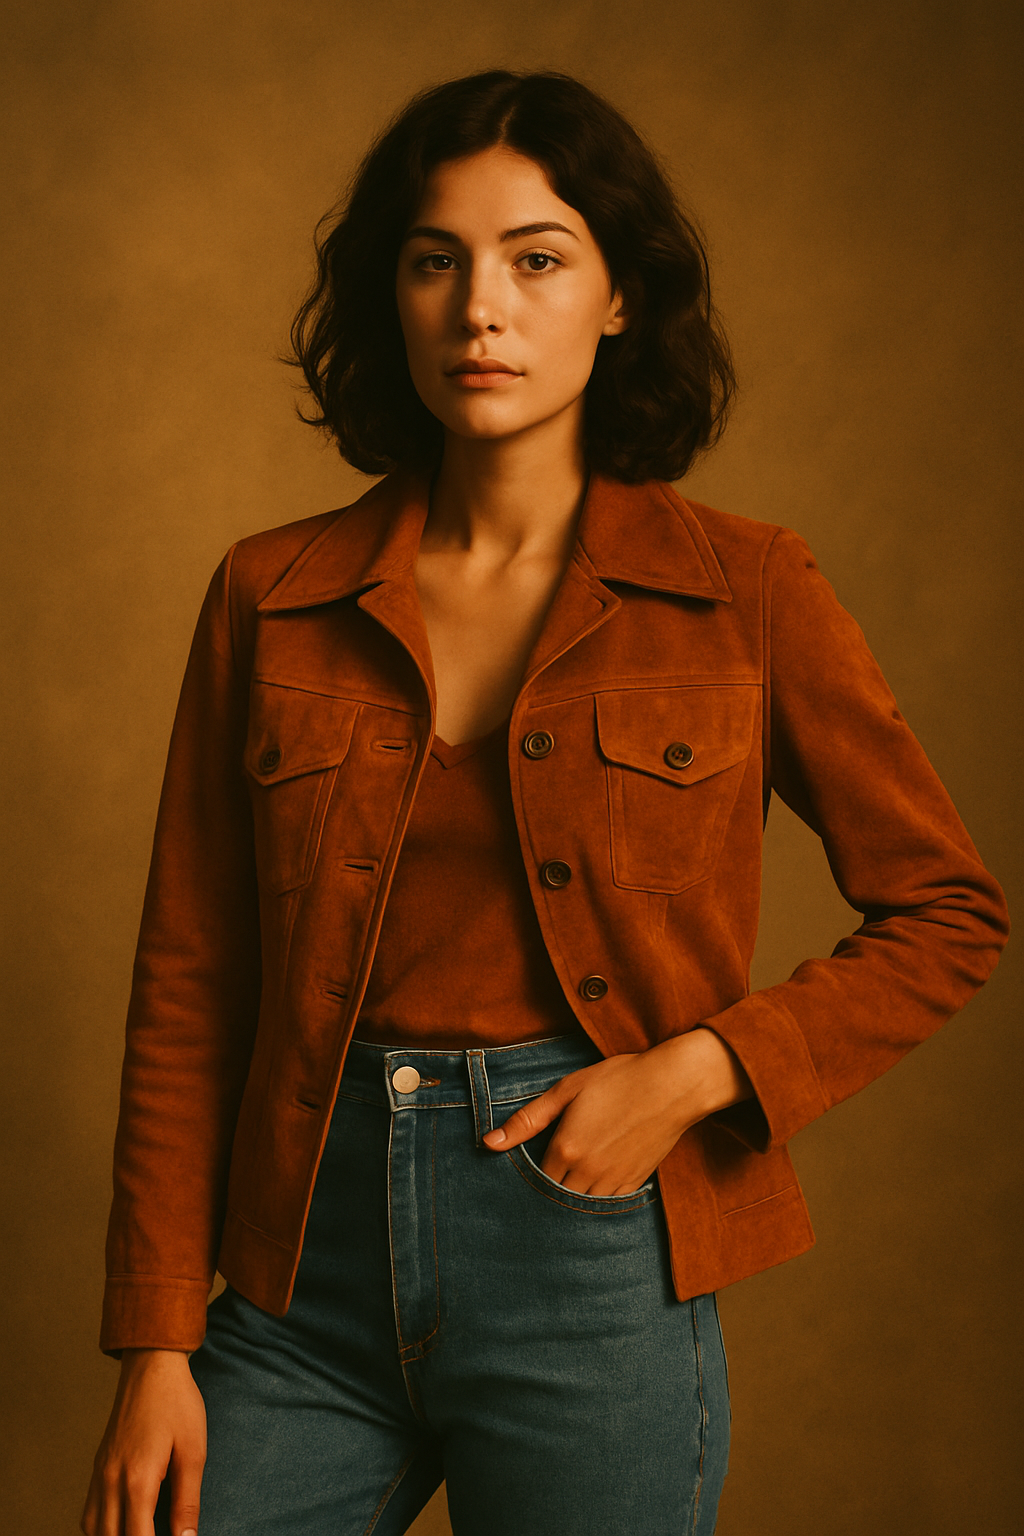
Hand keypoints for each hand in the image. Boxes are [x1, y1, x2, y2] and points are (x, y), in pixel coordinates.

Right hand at [81, 1347, 205, 1535]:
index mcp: (137, 1480)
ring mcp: (100, 1474)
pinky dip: (100, 1529)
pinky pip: (89, 1513)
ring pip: (94, 1530)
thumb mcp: (194, 1451)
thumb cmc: (177, 1404)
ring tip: (141, 1532)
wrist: (151, 1366)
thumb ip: (187, 1501)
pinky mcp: (98, 1467)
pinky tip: (120, 1527)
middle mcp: (111, 1481)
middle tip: (157, 1535)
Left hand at [481, 1027, 752, 1195]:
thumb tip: (488, 1143)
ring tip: (571, 1179)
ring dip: (572, 1197)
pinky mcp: (635, 1183)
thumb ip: (528, 1119)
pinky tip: (594, 1181)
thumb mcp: (568, 1089)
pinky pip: (607, 1205)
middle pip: (556, 1198)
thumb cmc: (619, 1079)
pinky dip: (596, 1198)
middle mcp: (587, 1172)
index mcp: (566, 1148)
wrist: (673, 1085)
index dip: (531, 1173)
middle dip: (549, 1191)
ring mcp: (613, 1181)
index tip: (531, 1166)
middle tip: (548, 1178)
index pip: (536, 1178)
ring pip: (581, 1206)